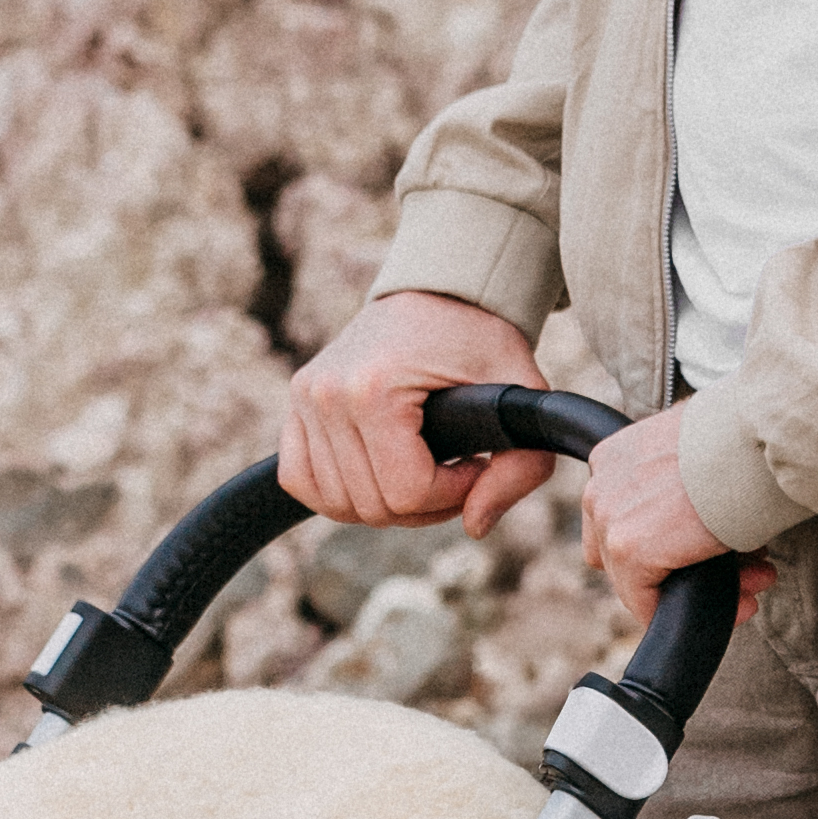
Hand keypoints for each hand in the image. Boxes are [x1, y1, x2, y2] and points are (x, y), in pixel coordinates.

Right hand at [278, 290, 553, 533]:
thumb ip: (520, 467)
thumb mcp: (519, 396)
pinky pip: (301, 481)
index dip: (453, 493)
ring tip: (422, 467)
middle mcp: (328, 394)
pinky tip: (379, 473)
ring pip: (337, 505)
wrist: (440, 292)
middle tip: (455, 469)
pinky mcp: (297, 403)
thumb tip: (475, 526)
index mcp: (375, 388)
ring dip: (387, 502)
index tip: (476, 462)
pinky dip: (339, 493)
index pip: (407, 493)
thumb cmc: (481, 342)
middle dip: (425, 503)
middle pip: (372, 506)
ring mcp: (306, 398)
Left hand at [579, 408, 759, 619]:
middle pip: (629, 556)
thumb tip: (703, 519)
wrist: (755, 437)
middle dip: (690, 567)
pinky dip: (691, 610)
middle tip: (747, 569)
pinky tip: (742, 601)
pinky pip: (647, 602)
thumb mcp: (698, 453)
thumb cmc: (742, 437)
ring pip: (642, 582)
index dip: (671, 547)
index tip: (717, 550)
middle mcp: (601, 486)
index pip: (624, 522)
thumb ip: (683, 486)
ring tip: (755, 583)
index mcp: (614, 458)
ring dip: (701, 588)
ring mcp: (610, 519)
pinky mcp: (629, 550)